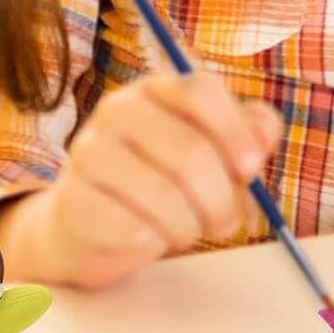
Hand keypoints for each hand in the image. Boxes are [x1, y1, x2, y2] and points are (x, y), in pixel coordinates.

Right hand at [0, 72, 281, 291]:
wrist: (93, 226)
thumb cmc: (166, 182)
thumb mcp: (216, 152)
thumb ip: (249, 136)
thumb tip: (262, 136)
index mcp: (157, 89)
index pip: (200, 90)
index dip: (235, 131)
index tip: (252, 169)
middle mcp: (117, 111)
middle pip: (190, 151)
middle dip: (221, 198)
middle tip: (227, 221)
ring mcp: (88, 152)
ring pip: (163, 196)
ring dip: (189, 226)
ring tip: (186, 230)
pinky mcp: (71, 200)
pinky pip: (132, 228)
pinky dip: (154, 243)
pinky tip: (149, 239)